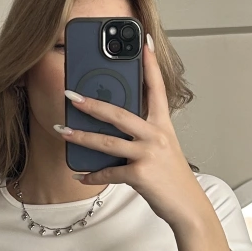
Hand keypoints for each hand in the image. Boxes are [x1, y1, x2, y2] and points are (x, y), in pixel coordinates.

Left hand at [57, 34, 208, 230]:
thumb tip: (110, 129)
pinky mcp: (141, 174)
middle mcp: (157, 135)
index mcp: (163, 125)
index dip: (149, 65)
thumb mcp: (162, 149)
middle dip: (92, 103)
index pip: (156, 88)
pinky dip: (92, 175)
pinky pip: (109, 172)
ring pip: (107, 142)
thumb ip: (141, 135)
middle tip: (71, 94)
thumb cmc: (172, 177)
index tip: (143, 43)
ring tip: (63, 131)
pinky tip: (81, 175)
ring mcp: (149, 154)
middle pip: (119, 113)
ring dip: (81, 136)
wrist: (188, 207)